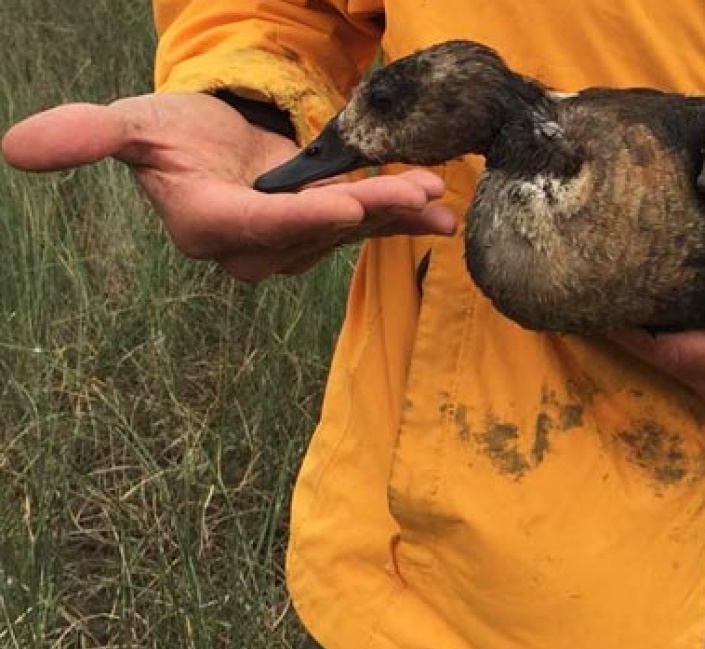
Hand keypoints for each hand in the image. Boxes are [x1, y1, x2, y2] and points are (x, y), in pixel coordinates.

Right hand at [1, 92, 455, 280]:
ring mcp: (292, 242)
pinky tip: (442, 215)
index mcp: (205, 224)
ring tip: (437, 195)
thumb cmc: (169, 132)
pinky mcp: (322, 230)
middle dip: (366, 213)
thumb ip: (86, 135)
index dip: (301, 218)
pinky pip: (365, 225)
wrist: (208, 143)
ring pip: (348, 231)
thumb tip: (13, 147)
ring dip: (394, 213)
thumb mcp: (129, 124)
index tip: (346, 203)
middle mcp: (251, 247)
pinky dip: (404, 218)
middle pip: (314, 233)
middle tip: (415, 191)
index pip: (255, 226)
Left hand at [610, 218, 704, 429]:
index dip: (629, 326)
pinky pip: (683, 366)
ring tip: (619, 281)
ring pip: (666, 363)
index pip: (670, 349)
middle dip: (625, 320)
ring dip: (642, 331)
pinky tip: (656, 306)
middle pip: (656, 355)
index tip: (599, 291)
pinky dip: (665, 340)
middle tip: (600, 269)